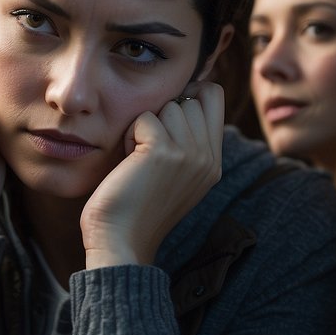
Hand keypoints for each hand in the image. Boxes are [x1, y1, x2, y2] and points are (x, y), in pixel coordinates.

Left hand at [81, 82, 224, 267]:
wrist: (121, 241)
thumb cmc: (136, 206)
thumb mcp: (176, 174)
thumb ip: (188, 142)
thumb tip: (184, 97)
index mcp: (213, 163)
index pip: (214, 96)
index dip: (189, 93)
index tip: (166, 117)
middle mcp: (207, 158)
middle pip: (191, 98)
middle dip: (164, 114)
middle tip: (148, 148)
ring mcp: (189, 154)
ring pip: (169, 105)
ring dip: (146, 125)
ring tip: (138, 157)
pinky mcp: (164, 152)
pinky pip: (145, 117)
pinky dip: (130, 135)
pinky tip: (129, 161)